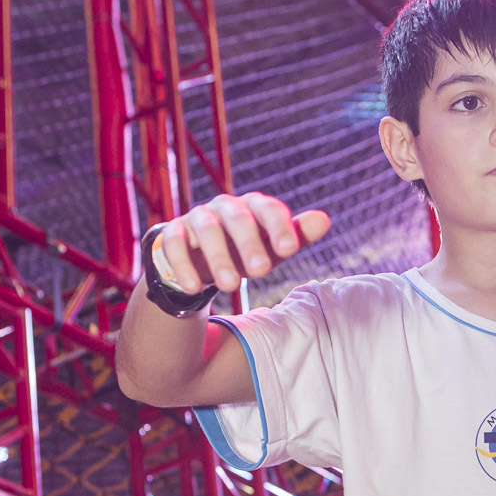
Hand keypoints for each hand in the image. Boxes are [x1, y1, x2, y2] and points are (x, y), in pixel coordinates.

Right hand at [151, 193, 330, 294]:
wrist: (200, 262)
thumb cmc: (245, 253)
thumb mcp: (272, 249)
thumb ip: (296, 236)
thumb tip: (325, 220)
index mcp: (252, 207)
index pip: (268, 208)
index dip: (279, 226)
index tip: (290, 250)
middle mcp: (224, 207)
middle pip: (237, 218)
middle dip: (249, 243)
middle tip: (261, 271)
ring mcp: (196, 218)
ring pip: (206, 230)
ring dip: (218, 258)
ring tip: (230, 287)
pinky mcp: (171, 234)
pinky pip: (173, 245)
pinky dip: (182, 266)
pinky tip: (194, 288)